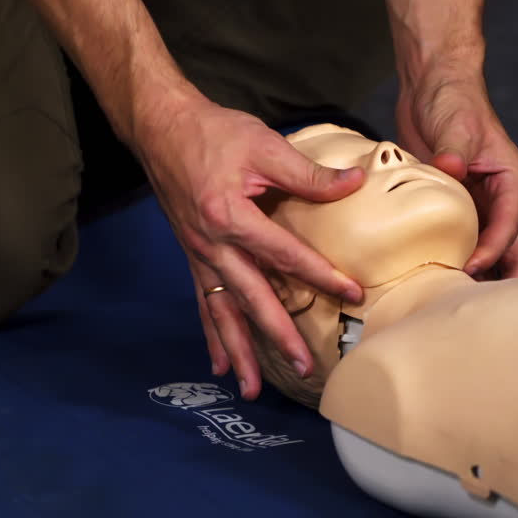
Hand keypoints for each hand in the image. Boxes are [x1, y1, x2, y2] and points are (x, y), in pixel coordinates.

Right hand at [133, 94, 364, 399]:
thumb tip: (356, 182)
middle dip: (278, 336)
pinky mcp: (193, 256)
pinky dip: (212, 336)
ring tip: (252, 390)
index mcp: (230, 216)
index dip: (321, 275)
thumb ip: (308, 173)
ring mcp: (199, 255)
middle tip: (305, 366)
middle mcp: (212, 245)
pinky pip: (204, 303)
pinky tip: (218, 365)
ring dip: (238, 352)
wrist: (161, 128)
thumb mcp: (263, 143)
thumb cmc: (212, 132)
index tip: (353, 294)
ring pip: (222, 312)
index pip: (284, 255)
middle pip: (251, 298)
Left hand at [395, 75, 517, 278]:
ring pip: (482, 254)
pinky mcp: (449, 208)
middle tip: (467, 301)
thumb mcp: (456, 125)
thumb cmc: (454, 100)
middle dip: (495, 280)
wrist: (432, 87)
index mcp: (510, 184)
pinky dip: (445, 259)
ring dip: (470, 276)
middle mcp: (497, 202)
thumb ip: (453, 151)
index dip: (492, 252)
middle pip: (509, 254)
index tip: (470, 268)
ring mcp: (474, 208)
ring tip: (445, 298)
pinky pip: (453, 242)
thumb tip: (451, 169)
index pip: (509, 228)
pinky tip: (427, 278)